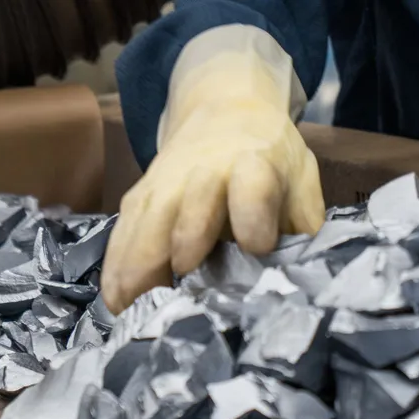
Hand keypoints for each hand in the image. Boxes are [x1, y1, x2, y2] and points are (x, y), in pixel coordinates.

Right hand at [102, 49, 324, 313]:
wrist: (227, 109)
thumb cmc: (271, 158)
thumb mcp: (302, 183)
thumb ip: (303, 227)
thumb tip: (304, 277)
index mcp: (257, 165)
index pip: (254, 186)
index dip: (254, 214)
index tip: (257, 245)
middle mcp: (206, 170)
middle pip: (189, 204)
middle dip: (182, 241)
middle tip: (175, 290)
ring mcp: (167, 181)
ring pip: (148, 221)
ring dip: (135, 265)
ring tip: (130, 309)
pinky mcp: (141, 194)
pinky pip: (124, 229)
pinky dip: (116, 265)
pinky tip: (114, 301)